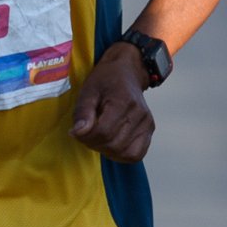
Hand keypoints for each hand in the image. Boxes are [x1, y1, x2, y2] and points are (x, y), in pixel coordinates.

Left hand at [70, 46, 154, 161]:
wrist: (127, 71)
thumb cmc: (105, 79)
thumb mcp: (88, 90)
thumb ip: (82, 112)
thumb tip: (77, 133)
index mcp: (124, 101)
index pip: (104, 132)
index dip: (85, 137)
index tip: (76, 131)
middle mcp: (140, 114)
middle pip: (113, 144)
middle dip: (94, 143)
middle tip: (85, 133)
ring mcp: (147, 124)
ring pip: (124, 153)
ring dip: (106, 150)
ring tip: (98, 137)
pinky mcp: (149, 130)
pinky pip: (136, 154)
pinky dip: (121, 154)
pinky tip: (111, 143)